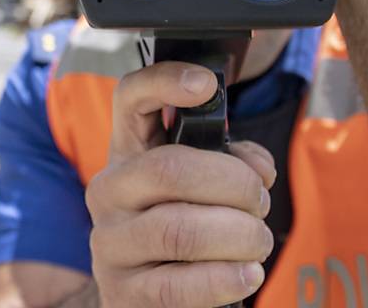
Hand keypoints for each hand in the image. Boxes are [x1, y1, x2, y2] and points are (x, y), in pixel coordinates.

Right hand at [87, 62, 276, 307]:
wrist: (151, 297)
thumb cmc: (185, 230)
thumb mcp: (203, 188)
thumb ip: (231, 163)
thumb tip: (255, 167)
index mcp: (128, 153)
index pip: (129, 98)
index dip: (163, 81)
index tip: (205, 84)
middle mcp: (107, 191)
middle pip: (170, 169)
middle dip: (235, 185)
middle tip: (260, 201)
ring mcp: (109, 243)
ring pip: (180, 229)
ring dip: (239, 235)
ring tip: (257, 242)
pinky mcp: (120, 291)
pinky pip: (178, 286)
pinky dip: (226, 278)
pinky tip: (247, 274)